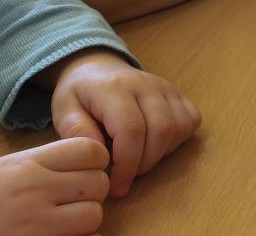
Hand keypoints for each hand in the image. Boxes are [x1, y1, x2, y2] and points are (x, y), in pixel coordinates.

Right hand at [0, 137, 108, 235]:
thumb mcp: (10, 169)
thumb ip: (49, 162)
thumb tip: (95, 160)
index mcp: (28, 165)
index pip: (91, 150)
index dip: (96, 161)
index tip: (85, 171)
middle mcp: (33, 191)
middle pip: (98, 183)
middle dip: (91, 193)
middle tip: (72, 201)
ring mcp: (35, 224)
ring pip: (94, 215)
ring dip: (85, 221)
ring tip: (63, 221)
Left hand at [49, 50, 201, 198]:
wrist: (98, 68)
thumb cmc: (79, 94)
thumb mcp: (64, 110)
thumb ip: (77, 131)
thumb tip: (97, 156)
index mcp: (115, 88)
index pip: (131, 129)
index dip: (127, 164)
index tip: (116, 187)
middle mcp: (146, 84)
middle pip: (162, 129)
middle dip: (146, 163)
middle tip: (127, 177)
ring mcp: (166, 87)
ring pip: (180, 127)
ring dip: (162, 154)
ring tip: (139, 161)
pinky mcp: (178, 93)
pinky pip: (191, 120)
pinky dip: (178, 140)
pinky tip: (156, 146)